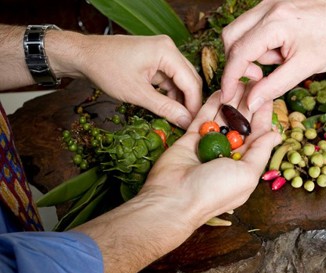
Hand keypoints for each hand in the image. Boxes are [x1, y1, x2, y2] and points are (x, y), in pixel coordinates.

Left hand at [49, 32, 201, 128]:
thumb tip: (186, 121)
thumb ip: (165, 108)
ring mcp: (162, 53)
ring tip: (176, 119)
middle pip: (189, 80)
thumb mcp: (137, 93)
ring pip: (180, 81)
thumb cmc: (106, 69)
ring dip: (179, 99)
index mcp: (167, 51)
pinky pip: (169, 79)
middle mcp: (168, 49)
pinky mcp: (155, 59)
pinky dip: (169, 94)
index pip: (191, 82)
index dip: (195, 105)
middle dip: (189, 102)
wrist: (83, 55)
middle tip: (188, 124)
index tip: (194, 124)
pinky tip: (166, 108)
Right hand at [143, 83, 281, 228]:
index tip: (268, 95)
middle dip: (248, 104)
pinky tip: (221, 91)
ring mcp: (209, 146)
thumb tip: (275, 135)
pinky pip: (203, 119)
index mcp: (244, 165)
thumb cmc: (214, 192)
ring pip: (223, 119)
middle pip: (241, 125)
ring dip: (231, 102)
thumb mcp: (246, 174)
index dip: (263, 116)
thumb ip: (260, 152)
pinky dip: (212, 105)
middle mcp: (228, 155)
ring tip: (239, 81)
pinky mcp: (190, 139)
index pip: (258, 136)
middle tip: (254, 82)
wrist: (173, 199)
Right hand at [220, 0, 325, 111]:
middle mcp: (268, 8)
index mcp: (276, 23)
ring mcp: (269, 3)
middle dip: (237, 62)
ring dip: (250, 52)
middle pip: (231, 37)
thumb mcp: (305, 68)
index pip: (239, 53)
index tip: (227, 95)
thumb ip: (274, 86)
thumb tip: (251, 102)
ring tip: (278, 60)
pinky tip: (279, 50)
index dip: (230, 78)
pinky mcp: (272, 4)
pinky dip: (258, 42)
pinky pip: (253, 25)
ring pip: (240, 30)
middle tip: (257, 78)